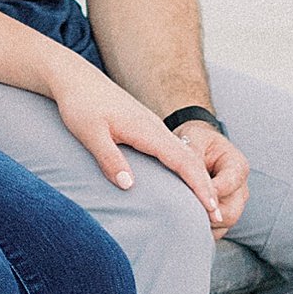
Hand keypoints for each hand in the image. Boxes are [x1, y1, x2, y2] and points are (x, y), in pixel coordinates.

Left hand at [47, 67, 222, 222]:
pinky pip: (173, 151)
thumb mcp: (89, 133)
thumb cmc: (80, 104)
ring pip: (183, 155)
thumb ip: (109, 158)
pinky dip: (185, 169)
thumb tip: (129, 186)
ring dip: (198, 179)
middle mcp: (155, 128)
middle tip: (216, 215)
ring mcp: (152, 128)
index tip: (211, 206)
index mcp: (146, 129)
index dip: (198, 184)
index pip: (181, 160)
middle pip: (189, 159)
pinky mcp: (146, 130)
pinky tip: (184, 184)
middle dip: (205, 187)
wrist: (76, 78)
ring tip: (207, 206)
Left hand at [178, 121, 251, 236]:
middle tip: (182, 211)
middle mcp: (241, 188)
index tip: (187, 196)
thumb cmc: (196, 139)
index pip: (228, 185)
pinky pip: (217, 231)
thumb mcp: (193, 139)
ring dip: (204, 224)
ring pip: (225, 225)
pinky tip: (185, 223)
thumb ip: (192, 159)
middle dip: (206, 214)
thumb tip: (189, 181)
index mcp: (237, 166)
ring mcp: (235, 203)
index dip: (209, 194)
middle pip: (231, 212)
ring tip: (181, 217)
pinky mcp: (224, 214)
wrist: (197, 146)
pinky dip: (202, 230)